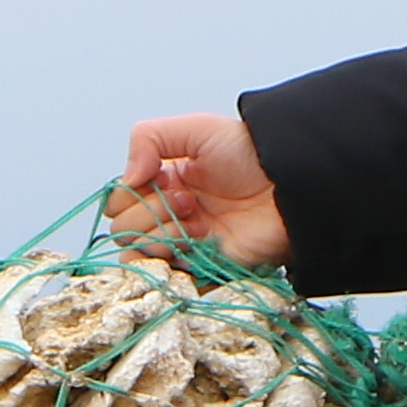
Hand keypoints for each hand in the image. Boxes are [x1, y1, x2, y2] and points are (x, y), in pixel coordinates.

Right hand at [110, 112, 288, 266]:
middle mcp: (168, 215)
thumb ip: (147, 138)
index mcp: (162, 184)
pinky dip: (172, 260)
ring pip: (138, 255)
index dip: (130, 192)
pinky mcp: (202, 267)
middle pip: (122, 230)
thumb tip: (126, 179)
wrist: (289, 183)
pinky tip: (198, 239)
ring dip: (159, 234)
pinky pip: (168, 277)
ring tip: (194, 218)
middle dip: (148, 212)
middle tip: (188, 199)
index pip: (118, 200)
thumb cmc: (248, 153)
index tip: (163, 178)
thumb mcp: (194, 129)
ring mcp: (184, 243)